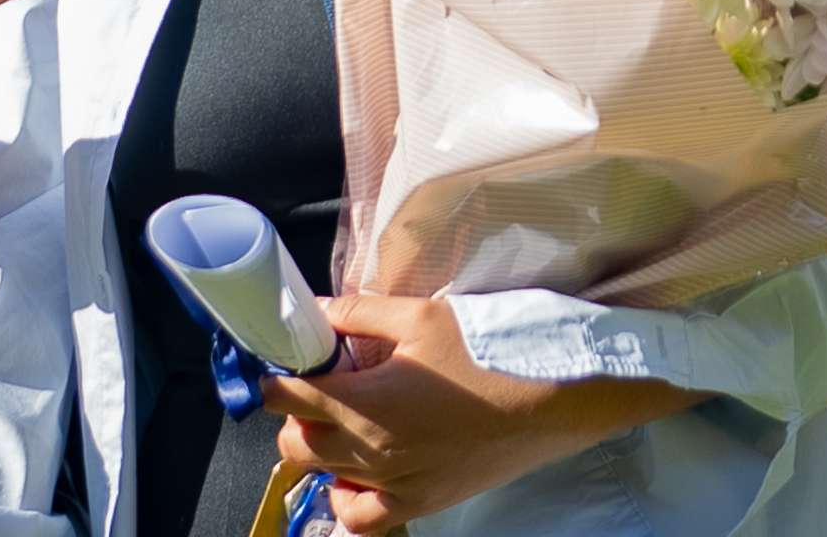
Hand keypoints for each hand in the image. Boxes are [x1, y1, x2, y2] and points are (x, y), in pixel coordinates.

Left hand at [270, 293, 683, 534]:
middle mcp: (370, 454)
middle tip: (327, 382)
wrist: (550, 399)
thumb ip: (360, 313)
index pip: (287, 398)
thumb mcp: (422, 315)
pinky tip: (367, 468)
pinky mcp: (420, 504)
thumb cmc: (487, 350)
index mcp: (365, 404)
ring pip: (324, 480)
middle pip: (296, 444)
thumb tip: (316, 310)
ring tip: (347, 423)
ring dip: (322, 452)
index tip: (284, 360)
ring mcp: (395, 486)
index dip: (275, 377)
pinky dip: (351, 496)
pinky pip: (362, 518)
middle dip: (296, 413)